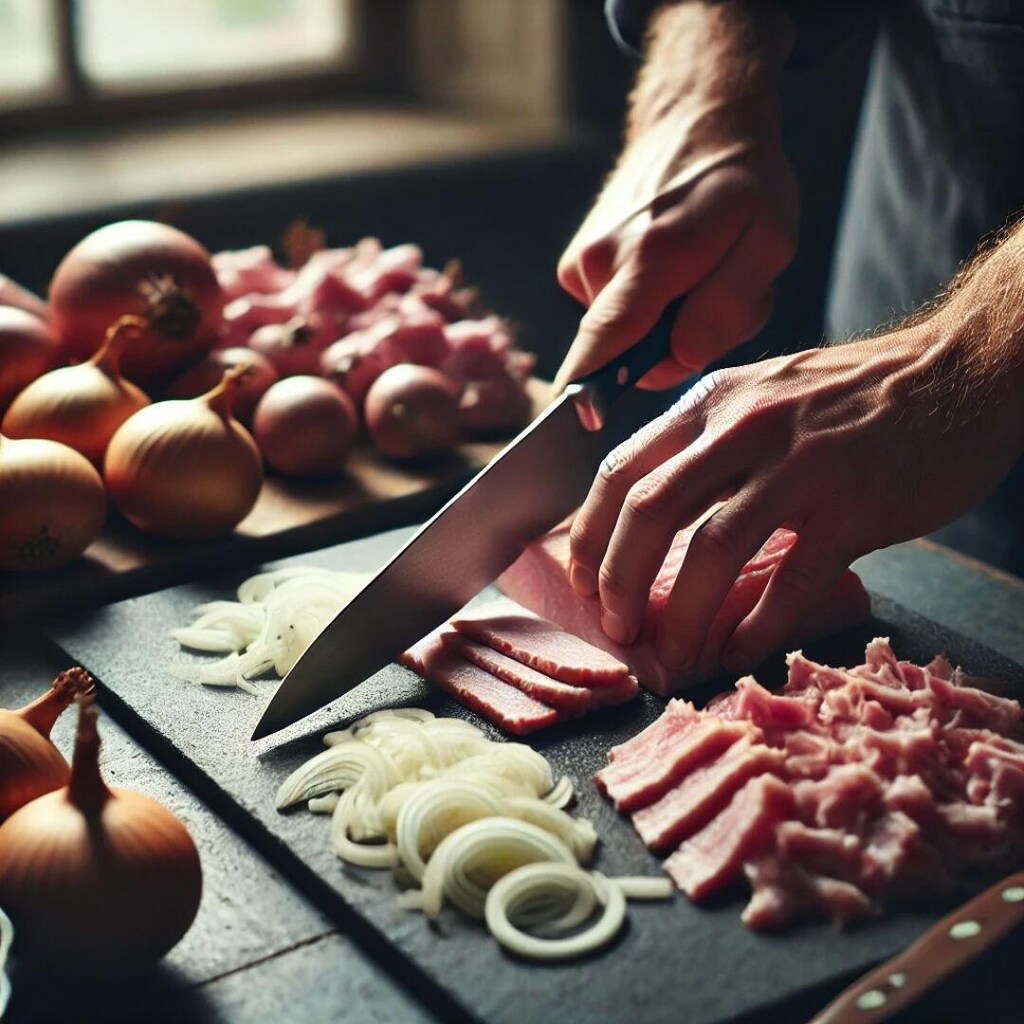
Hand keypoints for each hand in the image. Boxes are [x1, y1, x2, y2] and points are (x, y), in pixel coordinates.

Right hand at [554, 2, 797, 390]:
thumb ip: (728, 305)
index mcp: (651, 256)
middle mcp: (602, 259)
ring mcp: (582, 261)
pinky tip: (672, 268)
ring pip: (623, 333)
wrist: (695, 118)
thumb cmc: (741, 180)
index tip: (587, 424)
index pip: (605, 343)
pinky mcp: (578, 264)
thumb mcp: (770, 239)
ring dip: (664, 323)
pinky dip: (646, 306)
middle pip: (626, 351)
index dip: (594, 393)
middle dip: (672, 346)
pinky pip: (614, 313)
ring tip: (697, 273)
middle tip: (715, 297)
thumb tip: (677, 359)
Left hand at [567, 314, 1023, 675]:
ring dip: (682, 616)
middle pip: (649, 513)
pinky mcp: (853, 506)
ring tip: (672, 656)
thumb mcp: (762, 394)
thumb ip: (707, 444)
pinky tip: (736, 650)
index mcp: (711, 402)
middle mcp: (743, 427)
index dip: (589, 535)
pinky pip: (788, 580)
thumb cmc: (854, 394)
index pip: (620, 470)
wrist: (959, 370)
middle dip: (618, 582)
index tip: (584, 581)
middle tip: (617, 629)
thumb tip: (653, 517)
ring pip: (710, 551)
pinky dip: (754, 626)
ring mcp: (798, 465)